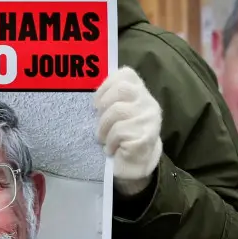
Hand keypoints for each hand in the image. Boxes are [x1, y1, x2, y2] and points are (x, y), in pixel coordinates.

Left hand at [95, 66, 163, 196]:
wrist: (134, 164)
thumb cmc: (119, 135)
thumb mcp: (115, 112)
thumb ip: (108, 98)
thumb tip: (88, 93)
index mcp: (140, 92)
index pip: (126, 74)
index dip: (106, 84)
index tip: (97, 102)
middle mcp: (148, 102)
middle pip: (121, 89)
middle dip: (104, 105)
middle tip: (99, 120)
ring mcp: (149, 119)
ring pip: (117, 111)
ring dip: (104, 127)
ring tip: (103, 138)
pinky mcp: (146, 136)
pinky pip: (119, 131)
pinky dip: (110, 141)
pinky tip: (111, 149)